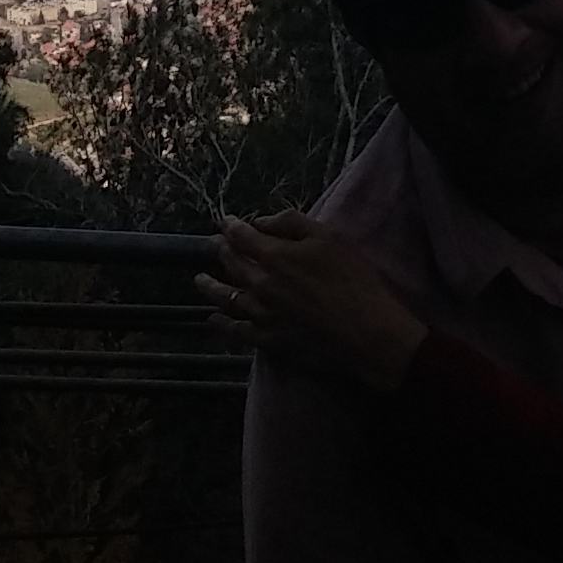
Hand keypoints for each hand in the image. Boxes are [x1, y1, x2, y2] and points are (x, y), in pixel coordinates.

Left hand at [202, 211, 432, 396]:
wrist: (363, 331)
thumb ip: (291, 223)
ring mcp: (261, 315)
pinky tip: (213, 320)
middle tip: (212, 246)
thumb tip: (261, 222)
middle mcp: (260, 285)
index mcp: (274, 256)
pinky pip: (236, 331)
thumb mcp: (327, 237)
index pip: (242, 236)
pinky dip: (221, 323)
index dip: (231, 226)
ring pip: (225, 298)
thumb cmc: (351, 279)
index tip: (224, 221)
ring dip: (210, 287)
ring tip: (199, 280)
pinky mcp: (267, 340)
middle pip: (231, 265)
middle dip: (220, 252)